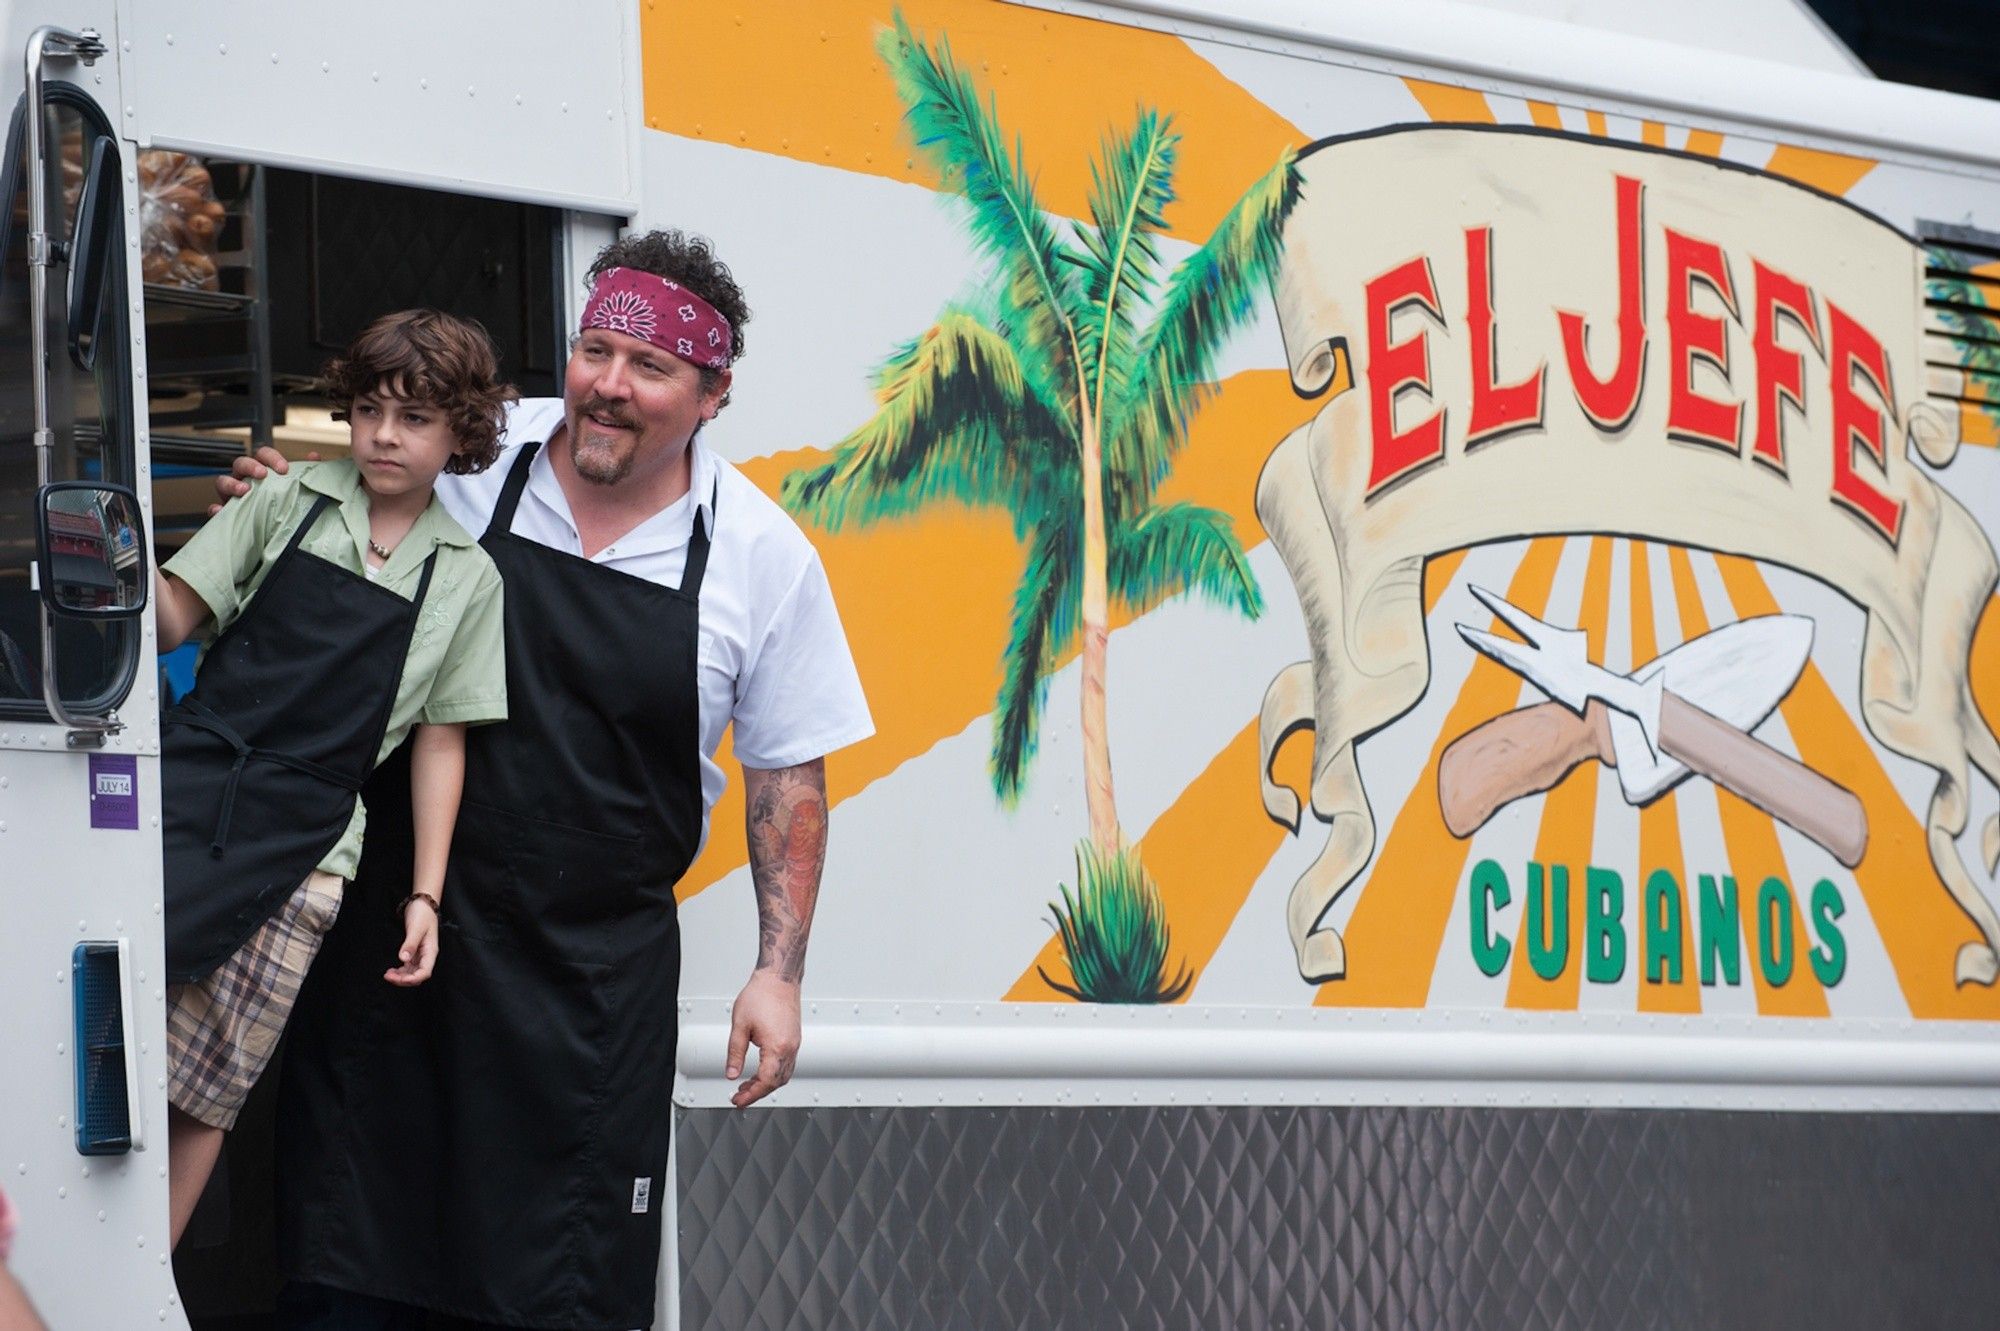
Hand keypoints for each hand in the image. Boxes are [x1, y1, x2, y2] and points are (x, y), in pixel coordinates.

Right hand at [207, 445, 315, 514]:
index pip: (262, 454)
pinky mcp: (226, 514)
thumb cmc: (282, 506)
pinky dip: (216, 509)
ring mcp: (232, 496)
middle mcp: (245, 479)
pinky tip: (221, 511)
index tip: (284, 468)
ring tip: (244, 490)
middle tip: (262, 474)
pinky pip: (215, 510)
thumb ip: (304, 471)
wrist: (274, 536)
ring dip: (231, 483)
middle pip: (240, 463)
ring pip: (222, 482)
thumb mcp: (295, 488)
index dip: (271, 457)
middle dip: (250, 466)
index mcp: (261, 471)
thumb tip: (314, 456)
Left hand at [383, 899, 438, 985]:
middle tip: (388, 976)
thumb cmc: (422, 914)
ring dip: (401, 976)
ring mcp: (420, 954)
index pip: (425, 972)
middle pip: (417, 975)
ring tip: (387, 974)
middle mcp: (427, 955)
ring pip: (412, 973)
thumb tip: (403, 959)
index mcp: (430, 951)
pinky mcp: (414, 951)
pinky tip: (392, 970)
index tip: (399, 978)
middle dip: (403, 979)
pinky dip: (400, 971)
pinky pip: (408, 967)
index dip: (413, 979)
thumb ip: (410, 944)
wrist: (422, 904)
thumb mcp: (416, 928)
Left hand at [726, 970, 800, 1107]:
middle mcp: (790, 1047)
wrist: (779, 977)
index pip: (765, 1082)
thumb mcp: (740, 1025)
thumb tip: (731, 1074)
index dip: (751, 1095)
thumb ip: (734, 1053)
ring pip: (783, 1075)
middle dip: (758, 1093)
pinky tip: (760, 1071)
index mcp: (777, 1046)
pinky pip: (786, 1064)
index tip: (739, 1100)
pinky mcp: (794, 1039)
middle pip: (776, 1082)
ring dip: (766, 1084)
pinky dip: (773, 1073)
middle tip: (740, 1096)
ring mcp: (794, 1043)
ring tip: (747, 1086)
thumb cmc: (761, 995)